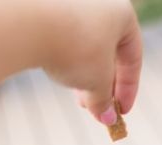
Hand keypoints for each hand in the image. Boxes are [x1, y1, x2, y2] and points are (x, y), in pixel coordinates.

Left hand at [38, 0, 141, 124]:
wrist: (28, 24)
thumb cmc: (74, 49)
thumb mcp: (96, 82)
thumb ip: (105, 100)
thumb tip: (106, 117)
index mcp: (122, 13)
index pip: (132, 57)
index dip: (129, 89)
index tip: (120, 111)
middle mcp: (99, 2)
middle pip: (107, 51)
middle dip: (102, 84)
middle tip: (95, 108)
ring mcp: (72, 4)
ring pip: (84, 45)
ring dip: (83, 75)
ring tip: (75, 96)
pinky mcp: (48, 9)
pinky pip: (63, 36)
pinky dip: (65, 58)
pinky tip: (56, 72)